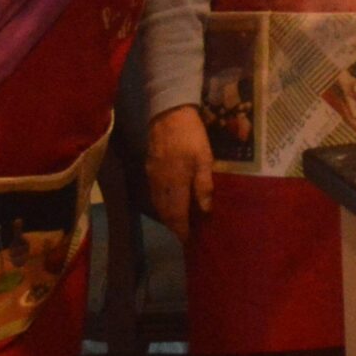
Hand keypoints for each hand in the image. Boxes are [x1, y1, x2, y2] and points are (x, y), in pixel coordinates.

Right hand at [147, 106, 212, 242]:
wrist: (168, 114)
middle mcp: (160, 184)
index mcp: (175, 184)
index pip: (176, 214)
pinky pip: (154, 193)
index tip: (188, 241)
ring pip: (158, 203)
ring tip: (179, 223)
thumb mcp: (204, 159)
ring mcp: (152, 176)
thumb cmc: (191, 136)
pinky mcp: (150, 168)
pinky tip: (170, 203)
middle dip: (174, 225)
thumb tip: (205, 211)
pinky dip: (162, 203)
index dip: (181, 229)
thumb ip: (203, 185)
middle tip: (185, 235)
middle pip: (165, 212)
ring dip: (167, 216)